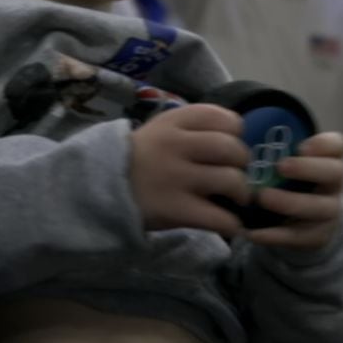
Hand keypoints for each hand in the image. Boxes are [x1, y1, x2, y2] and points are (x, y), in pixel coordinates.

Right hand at [130, 105, 251, 237]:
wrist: (99, 188)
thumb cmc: (140, 160)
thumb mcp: (160, 130)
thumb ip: (193, 129)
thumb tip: (237, 140)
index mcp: (174, 121)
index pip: (225, 118)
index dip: (235, 133)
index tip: (230, 144)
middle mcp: (176, 145)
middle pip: (233, 149)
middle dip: (243, 164)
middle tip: (236, 175)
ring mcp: (175, 178)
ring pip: (232, 181)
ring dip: (242, 193)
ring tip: (235, 200)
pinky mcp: (175, 210)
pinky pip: (219, 218)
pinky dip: (231, 224)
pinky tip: (227, 224)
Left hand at [246, 131, 342, 251]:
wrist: (308, 224)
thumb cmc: (292, 184)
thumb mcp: (290, 165)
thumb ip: (275, 151)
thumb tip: (237, 134)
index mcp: (329, 160)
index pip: (338, 146)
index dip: (323, 145)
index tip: (300, 146)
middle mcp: (334, 185)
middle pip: (335, 172)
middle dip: (308, 169)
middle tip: (280, 166)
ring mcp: (328, 213)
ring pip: (319, 207)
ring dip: (290, 202)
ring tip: (262, 197)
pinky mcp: (315, 237)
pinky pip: (296, 236)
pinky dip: (273, 235)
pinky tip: (251, 231)